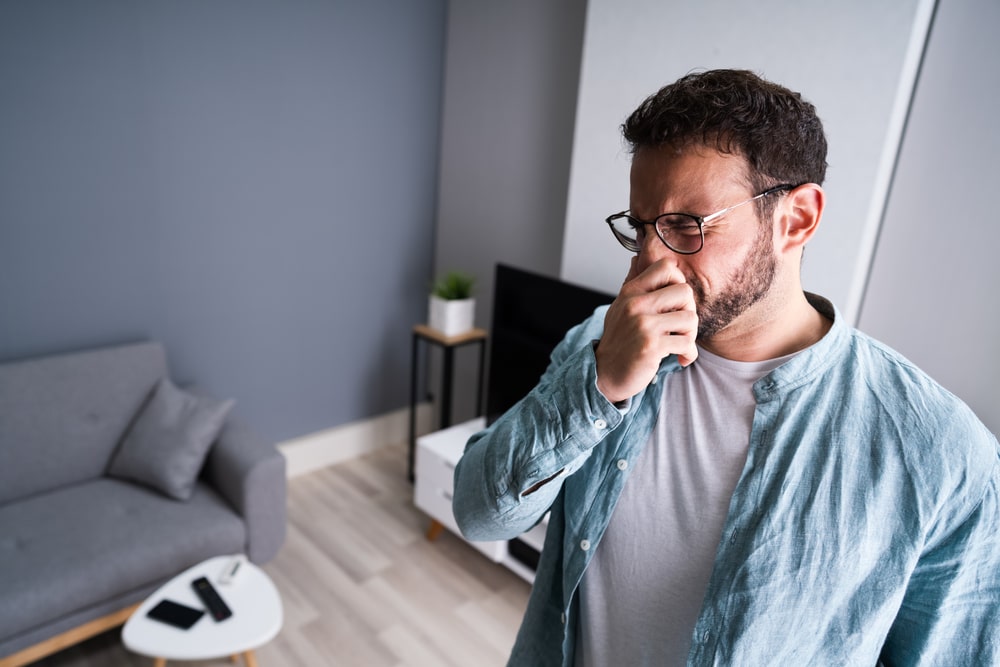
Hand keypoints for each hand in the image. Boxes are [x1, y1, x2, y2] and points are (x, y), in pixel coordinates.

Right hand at [595, 257, 697, 402]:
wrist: (605, 374)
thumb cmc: (618, 341)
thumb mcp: (619, 307)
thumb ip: (632, 284)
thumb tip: (636, 258)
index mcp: (631, 292)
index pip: (666, 267)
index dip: (679, 281)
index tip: (675, 301)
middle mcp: (636, 304)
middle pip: (685, 291)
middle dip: (690, 310)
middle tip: (681, 326)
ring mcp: (643, 325)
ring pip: (690, 318)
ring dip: (691, 335)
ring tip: (680, 343)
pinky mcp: (651, 346)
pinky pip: (687, 343)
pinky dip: (689, 354)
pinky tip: (681, 358)